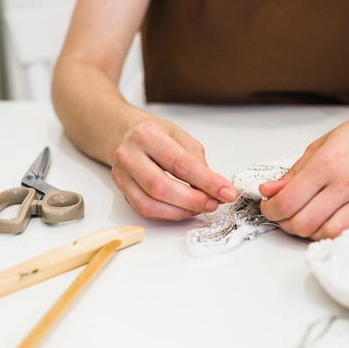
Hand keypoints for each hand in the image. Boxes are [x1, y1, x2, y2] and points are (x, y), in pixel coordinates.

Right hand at [111, 117, 236, 219]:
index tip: (227, 192)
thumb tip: (215, 189)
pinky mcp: (121, 190)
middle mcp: (130, 154)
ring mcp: (121, 174)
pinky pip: (145, 209)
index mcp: (148, 135)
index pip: (181, 164)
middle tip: (213, 203)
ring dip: (181, 211)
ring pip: (151, 203)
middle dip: (193, 200)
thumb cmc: (155, 134)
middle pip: (162, 187)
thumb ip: (198, 163)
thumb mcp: (181, 137)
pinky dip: (169, 214)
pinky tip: (184, 209)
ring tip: (200, 207)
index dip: (207, 182)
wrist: (124, 133)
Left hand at [259, 107, 348, 239]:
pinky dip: (337, 235)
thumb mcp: (320, 146)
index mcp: (327, 163)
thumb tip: (267, 191)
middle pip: (303, 223)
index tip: (270, 208)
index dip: (271, 211)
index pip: (287, 202)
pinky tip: (331, 223)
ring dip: (310, 232)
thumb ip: (293, 174)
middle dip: (286, 223)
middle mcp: (347, 183)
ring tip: (308, 219)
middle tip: (286, 215)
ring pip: (326, 233)